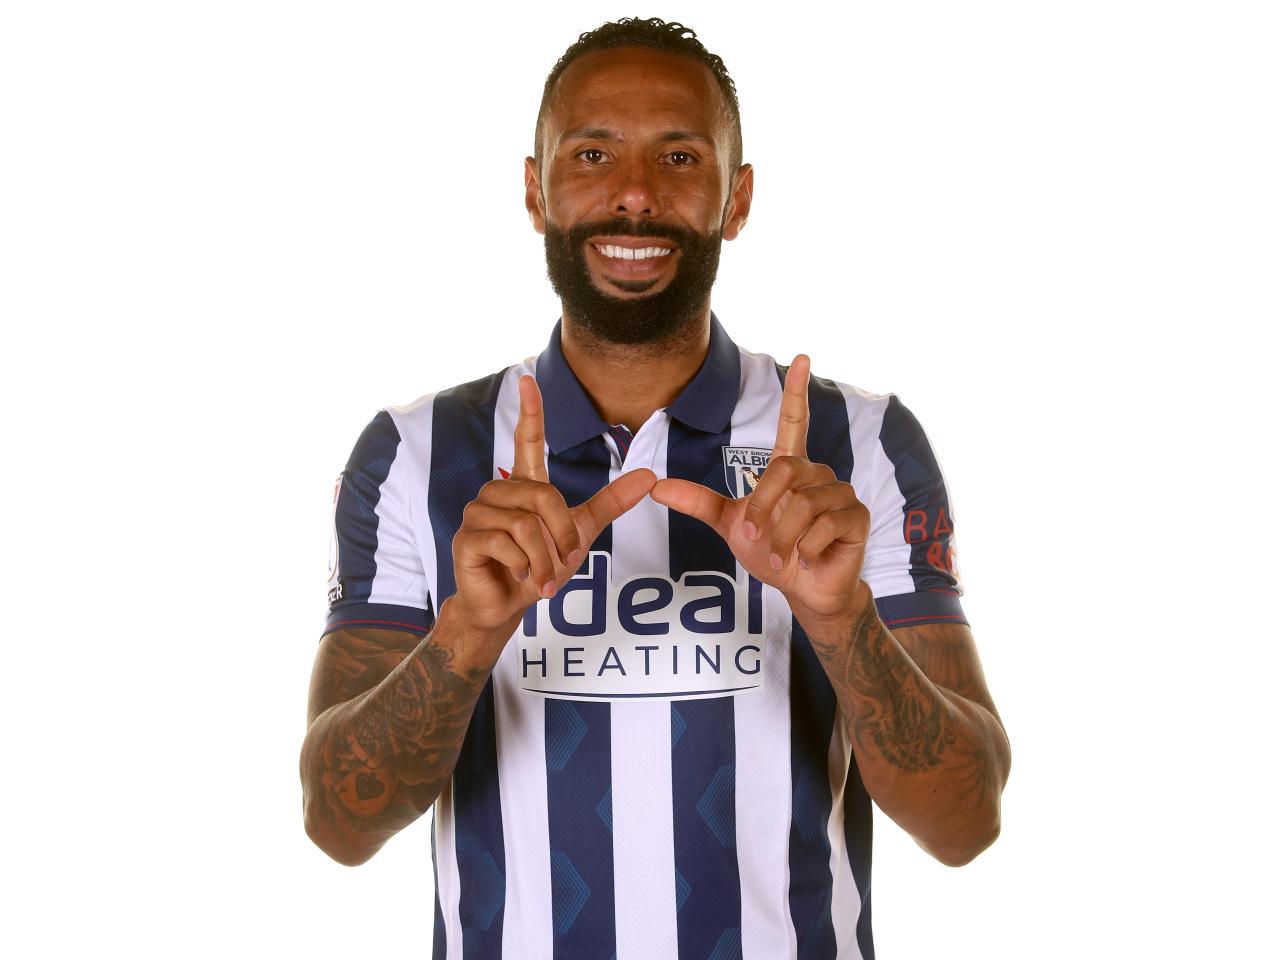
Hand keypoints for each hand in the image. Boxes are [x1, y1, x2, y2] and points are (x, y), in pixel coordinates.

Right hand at [449, 374, 656, 634]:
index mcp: (524, 485)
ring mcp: (478, 513)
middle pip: (545, 497)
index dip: (531, 410)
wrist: (507, 606)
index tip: (528, 378)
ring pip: (528, 524)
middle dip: (563, 536)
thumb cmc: (538, 567)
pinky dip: (526, 567)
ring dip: (545, 558)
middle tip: (563, 563)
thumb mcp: (581, 533)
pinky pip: (509, 544)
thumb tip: (650, 476)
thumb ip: (611, 503)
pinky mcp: (467, 537)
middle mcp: (498, 492)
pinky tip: (522, 577)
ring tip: (541, 575)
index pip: (526, 440)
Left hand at [650, 355, 870, 625]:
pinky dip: (805, 549)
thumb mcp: (729, 526)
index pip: (795, 422)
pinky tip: (808, 558)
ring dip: (783, 538)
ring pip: (802, 504)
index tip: (803, 358)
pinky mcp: (856, 516)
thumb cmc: (771, 553)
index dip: (796, 392)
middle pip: (784, 471)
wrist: (804, 590)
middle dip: (763, 509)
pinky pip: (823, 525)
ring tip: (784, 554)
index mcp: (790, 469)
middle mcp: (817, 474)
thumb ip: (697, 502)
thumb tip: (654, 488)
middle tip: (757, 537)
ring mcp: (840, 493)